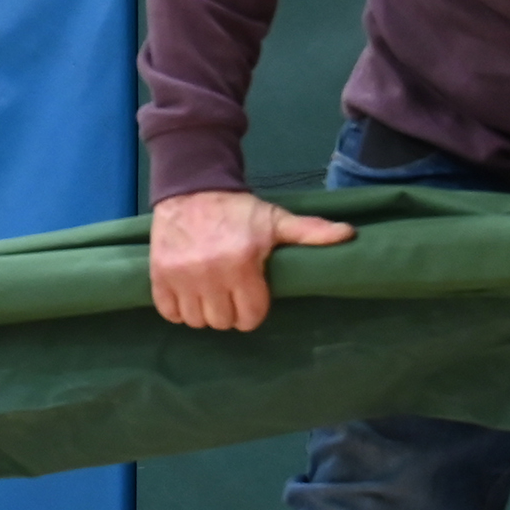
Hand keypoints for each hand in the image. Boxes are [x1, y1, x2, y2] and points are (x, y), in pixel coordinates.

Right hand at [150, 190, 356, 330]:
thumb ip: (310, 232)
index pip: (249, 316)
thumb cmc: (238, 210)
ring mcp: (182, 276)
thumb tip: (349, 235)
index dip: (253, 311)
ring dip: (204, 313)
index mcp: (242, 263)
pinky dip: (178, 310)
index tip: (251, 298)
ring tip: (209, 295)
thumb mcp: (275, 220)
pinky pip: (169, 313)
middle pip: (223, 322)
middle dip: (229, 312)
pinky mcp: (160, 275)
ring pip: (196, 321)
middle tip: (230, 295)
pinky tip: (188, 295)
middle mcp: (211, 274)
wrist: (192, 187)